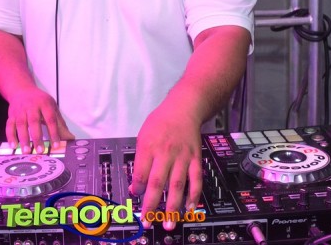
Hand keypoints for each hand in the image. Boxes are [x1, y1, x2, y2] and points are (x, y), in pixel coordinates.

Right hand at [6, 86, 74, 152]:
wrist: (22, 90)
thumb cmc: (40, 101)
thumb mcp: (52, 107)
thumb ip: (59, 123)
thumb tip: (70, 137)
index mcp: (45, 104)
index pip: (50, 119)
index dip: (53, 132)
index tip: (55, 145)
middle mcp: (32, 106)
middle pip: (34, 122)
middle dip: (37, 137)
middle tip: (40, 151)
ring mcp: (20, 110)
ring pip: (21, 124)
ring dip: (23, 139)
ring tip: (26, 151)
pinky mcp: (11, 115)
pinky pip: (9, 126)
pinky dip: (10, 136)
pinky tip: (13, 146)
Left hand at [129, 103, 202, 230]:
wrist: (183, 109)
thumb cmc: (160, 123)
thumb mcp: (143, 136)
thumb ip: (139, 160)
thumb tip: (135, 185)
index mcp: (149, 146)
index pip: (141, 172)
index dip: (137, 187)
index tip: (134, 197)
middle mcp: (165, 152)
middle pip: (157, 182)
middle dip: (151, 204)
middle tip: (147, 221)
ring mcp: (182, 157)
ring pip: (177, 185)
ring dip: (173, 206)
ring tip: (168, 223)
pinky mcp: (195, 159)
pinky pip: (196, 180)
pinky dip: (194, 196)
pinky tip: (190, 209)